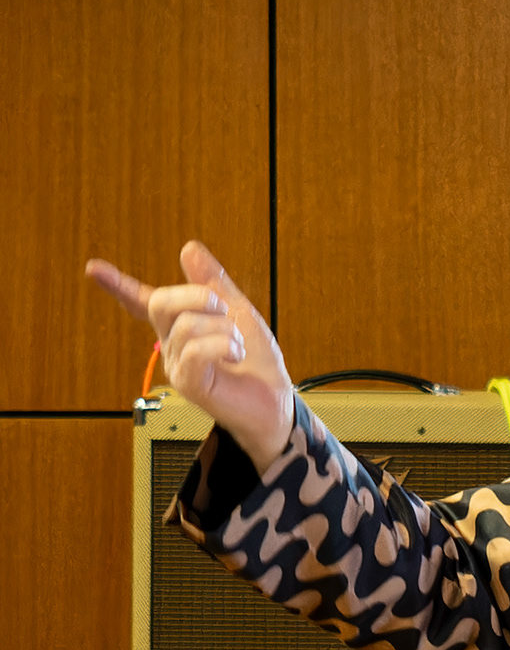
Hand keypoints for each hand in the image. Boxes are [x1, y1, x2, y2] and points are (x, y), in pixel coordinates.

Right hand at [86, 241, 293, 472]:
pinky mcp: (187, 383)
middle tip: (224, 310)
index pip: (142, 302)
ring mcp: (176, 365)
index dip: (118, 284)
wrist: (277, 402)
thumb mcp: (240, 311)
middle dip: (197, 296)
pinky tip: (234, 355)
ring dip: (223, 328)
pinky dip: (223, 345)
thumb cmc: (258, 363)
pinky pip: (195, 350)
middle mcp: (172, 344)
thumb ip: (214, 282)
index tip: (92, 268)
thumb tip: (189, 248)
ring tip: (238, 345)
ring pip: (186, 325)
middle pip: (161, 302)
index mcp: (181, 325)